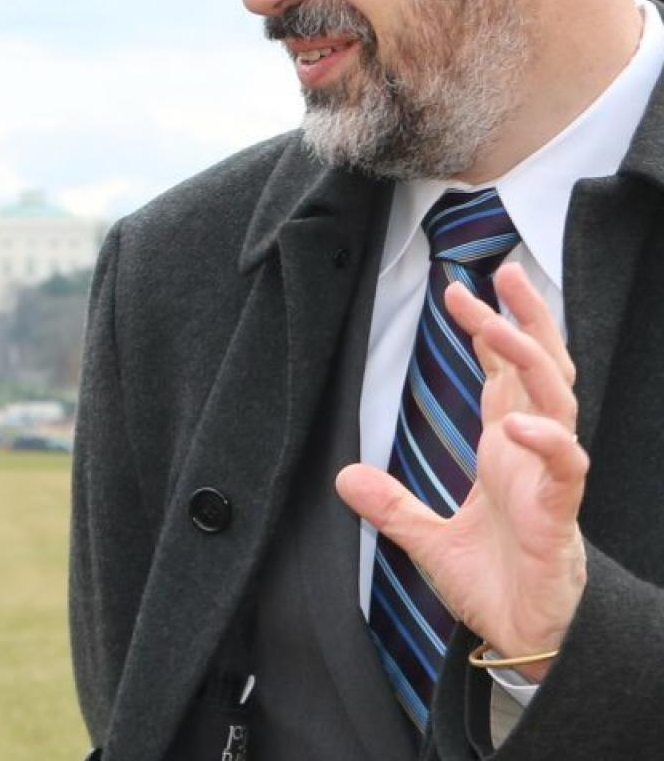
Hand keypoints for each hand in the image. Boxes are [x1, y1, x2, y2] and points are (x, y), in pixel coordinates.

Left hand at [336, 262, 588, 682]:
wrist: (529, 637)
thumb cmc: (496, 583)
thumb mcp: (427, 539)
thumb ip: (390, 506)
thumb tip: (342, 477)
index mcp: (505, 450)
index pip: (505, 375)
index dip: (490, 331)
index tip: (463, 288)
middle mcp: (531, 451)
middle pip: (540, 367)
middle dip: (525, 318)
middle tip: (501, 271)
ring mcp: (550, 477)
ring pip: (555, 398)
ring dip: (529, 357)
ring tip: (496, 322)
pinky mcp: (559, 512)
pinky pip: (565, 466)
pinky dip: (547, 441)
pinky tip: (519, 424)